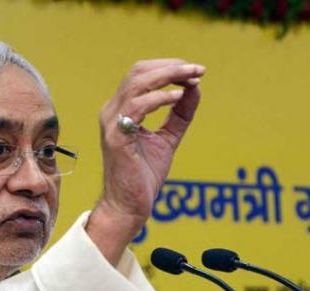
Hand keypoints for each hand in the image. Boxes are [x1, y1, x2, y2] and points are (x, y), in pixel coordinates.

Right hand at [87, 59, 203, 264]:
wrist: (130, 205)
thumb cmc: (144, 175)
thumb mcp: (168, 138)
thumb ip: (180, 114)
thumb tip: (195, 88)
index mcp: (121, 109)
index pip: (142, 75)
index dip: (169, 67)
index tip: (196, 72)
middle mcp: (112, 111)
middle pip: (139, 72)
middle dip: (171, 66)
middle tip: (197, 70)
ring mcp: (112, 123)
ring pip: (137, 83)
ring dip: (168, 76)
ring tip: (192, 78)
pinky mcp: (116, 137)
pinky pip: (137, 107)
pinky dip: (159, 98)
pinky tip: (178, 97)